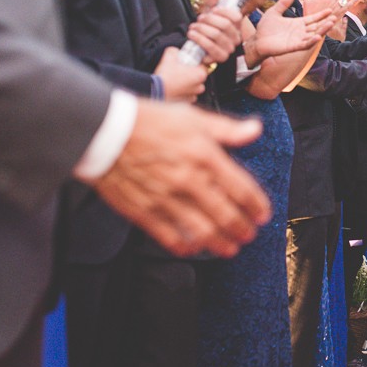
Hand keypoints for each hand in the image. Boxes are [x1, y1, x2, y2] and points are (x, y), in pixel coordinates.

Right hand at [92, 101, 271, 256]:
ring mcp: (167, 198)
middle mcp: (189, 180)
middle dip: (242, 228)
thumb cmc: (149, 121)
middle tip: (249, 234)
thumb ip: (227, 129)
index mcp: (205, 156)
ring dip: (220, 243)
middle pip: (225, 214)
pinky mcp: (144, 211)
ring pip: (202, 231)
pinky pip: (170, 236)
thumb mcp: (192, 117)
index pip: (241, 188)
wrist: (104, 131)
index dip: (256, 205)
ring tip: (230, 249)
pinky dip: (185, 246)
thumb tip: (256, 130)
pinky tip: (193, 249)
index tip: (262, 214)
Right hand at [153, 46, 205, 102]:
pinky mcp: (187, 102)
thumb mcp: (169, 56)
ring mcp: (193, 95)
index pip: (203, 66)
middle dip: (191, 74)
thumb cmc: (165, 76)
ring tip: (177, 79)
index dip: (195, 63)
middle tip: (181, 70)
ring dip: (188, 83)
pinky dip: (183, 92)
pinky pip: (188, 95)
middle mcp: (199, 86)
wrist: (156, 90)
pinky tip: (175, 87)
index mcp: (200, 74)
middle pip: (199, 77)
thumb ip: (175, 51)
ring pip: (194, 87)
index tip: (189, 62)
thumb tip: (175, 51)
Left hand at [186, 7, 243, 65]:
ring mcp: (229, 49)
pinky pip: (210, 47)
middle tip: (199, 19)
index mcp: (236, 27)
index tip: (213, 10)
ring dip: (201, 28)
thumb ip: (212, 4)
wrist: (199, 48)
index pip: (236, 17)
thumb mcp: (209, 15)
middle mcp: (236, 38)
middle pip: (224, 25)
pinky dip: (199, 39)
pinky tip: (192, 34)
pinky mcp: (220, 58)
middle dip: (209, 19)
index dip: (224, 11)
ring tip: (193, 27)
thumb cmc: (206, 30)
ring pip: (216, 35)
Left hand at [252, 0, 329, 58]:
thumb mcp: (274, 12)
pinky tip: (317, 37)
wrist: (257, 41)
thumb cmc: (265, 28)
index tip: (329, 9)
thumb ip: (282, 3)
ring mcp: (297, 40)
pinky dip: (311, 41)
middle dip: (325, 22)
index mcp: (297, 23)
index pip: (312, 19)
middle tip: (335, 16)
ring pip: (313, 35)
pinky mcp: (293, 47)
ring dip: (322, 30)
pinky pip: (304, 44)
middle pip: (316, 27)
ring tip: (330, 24)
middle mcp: (300, 32)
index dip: (321, 15)